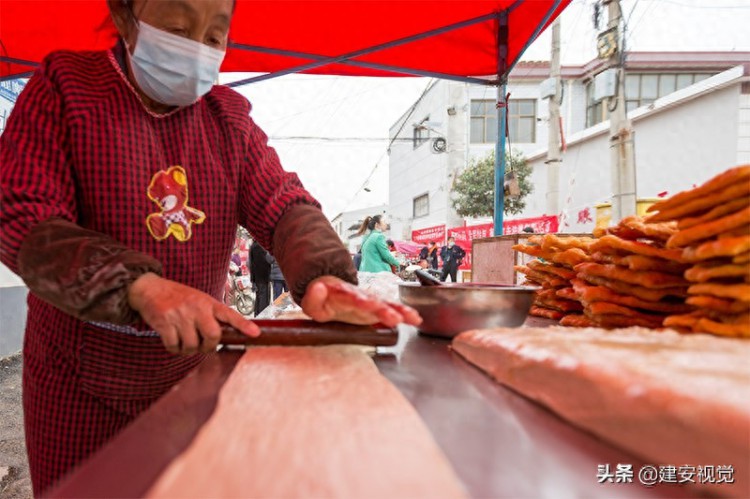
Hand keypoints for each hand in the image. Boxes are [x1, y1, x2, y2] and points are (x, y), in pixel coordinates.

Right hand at [128, 273, 259, 354]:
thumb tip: (226, 336)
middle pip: (213, 335)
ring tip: (185, 343)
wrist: (150, 288)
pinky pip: (173, 345)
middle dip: (209, 347)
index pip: (230, 314)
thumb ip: (212, 315)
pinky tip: (173, 342)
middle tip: (203, 346)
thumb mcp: (199, 300)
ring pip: (192, 345)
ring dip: (188, 350)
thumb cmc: (179, 297)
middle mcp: (196, 308)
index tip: (255, 333)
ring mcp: (180, 315)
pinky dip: (174, 349)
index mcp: (208, 302)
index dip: (243, 325)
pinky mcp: (164, 322)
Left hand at [300, 275, 421, 327]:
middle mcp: (360, 295)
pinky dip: (404, 314)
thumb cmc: (323, 300)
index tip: (370, 304)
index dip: (362, 300)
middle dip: (385, 308)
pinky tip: (415, 319)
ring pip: (387, 303)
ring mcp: (370, 301)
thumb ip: (313, 297)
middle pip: (374, 300)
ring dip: (399, 310)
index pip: (353, 296)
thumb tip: (319, 287)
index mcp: (344, 294)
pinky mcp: (377, 308)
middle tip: (395, 317)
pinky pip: (392, 309)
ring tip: (412, 317)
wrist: (331, 292)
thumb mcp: (311, 302)